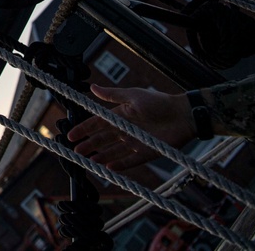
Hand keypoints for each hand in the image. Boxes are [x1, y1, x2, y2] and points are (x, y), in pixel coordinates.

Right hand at [66, 84, 195, 170]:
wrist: (184, 116)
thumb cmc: (159, 102)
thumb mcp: (132, 96)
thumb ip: (112, 95)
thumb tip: (91, 87)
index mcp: (120, 115)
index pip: (97, 123)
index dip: (83, 129)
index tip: (71, 135)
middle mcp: (125, 130)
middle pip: (102, 139)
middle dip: (88, 145)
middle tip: (76, 151)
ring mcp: (135, 142)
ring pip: (113, 152)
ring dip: (100, 156)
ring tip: (89, 161)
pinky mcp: (146, 153)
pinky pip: (129, 161)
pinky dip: (119, 165)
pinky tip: (107, 167)